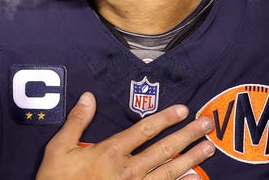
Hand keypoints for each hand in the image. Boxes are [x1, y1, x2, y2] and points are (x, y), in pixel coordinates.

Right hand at [36, 92, 214, 179]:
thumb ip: (77, 121)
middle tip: (207, 124)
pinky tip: (195, 179)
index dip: (165, 118)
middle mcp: (128, 170)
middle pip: (164, 149)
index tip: (183, 109)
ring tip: (209, 147)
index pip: (144, 130)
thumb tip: (88, 96)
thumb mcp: (59, 149)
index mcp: (111, 153)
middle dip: (187, 135)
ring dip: (191, 158)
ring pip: (169, 171)